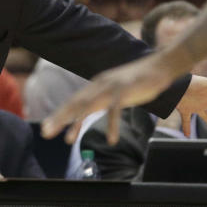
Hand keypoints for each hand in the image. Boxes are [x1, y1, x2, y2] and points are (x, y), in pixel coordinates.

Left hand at [42, 54, 179, 143]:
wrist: (161, 66)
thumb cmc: (138, 80)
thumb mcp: (114, 90)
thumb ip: (101, 99)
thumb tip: (87, 110)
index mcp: (96, 85)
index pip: (73, 101)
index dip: (59, 115)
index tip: (46, 127)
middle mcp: (100, 85)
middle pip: (75, 104)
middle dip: (59, 119)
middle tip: (45, 133)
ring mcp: (112, 87)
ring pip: (89, 106)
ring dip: (76, 123)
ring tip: (67, 139)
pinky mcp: (126, 91)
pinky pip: (115, 111)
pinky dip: (112, 126)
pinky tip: (110, 140)